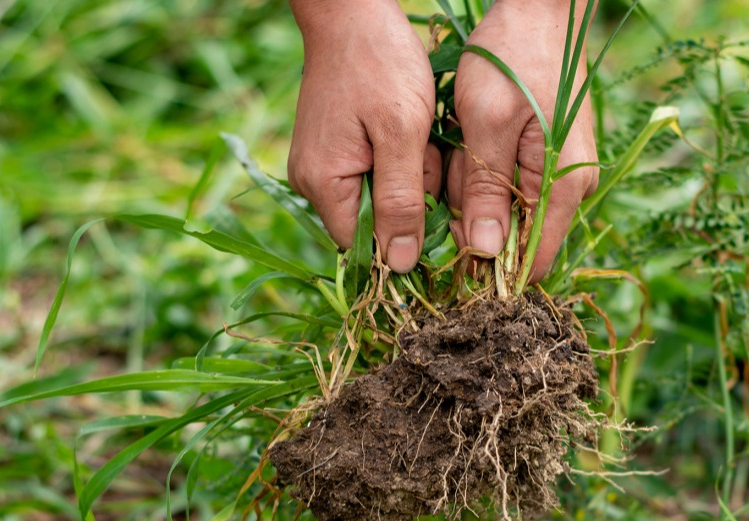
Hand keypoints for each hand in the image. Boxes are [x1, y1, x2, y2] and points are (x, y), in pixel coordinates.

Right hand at [288, 0, 441, 272]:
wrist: (352, 12)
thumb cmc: (380, 64)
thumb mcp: (402, 133)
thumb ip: (401, 202)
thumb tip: (399, 267)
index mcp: (323, 184)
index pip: (365, 247)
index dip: (404, 239)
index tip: (436, 208)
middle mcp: (313, 182)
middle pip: (375, 224)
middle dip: (411, 197)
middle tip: (424, 152)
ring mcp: (321, 165)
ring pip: (381, 197)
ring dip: (410, 176)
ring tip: (418, 135)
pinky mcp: (335, 149)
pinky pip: (375, 173)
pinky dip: (401, 158)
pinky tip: (409, 130)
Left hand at [447, 0, 598, 281]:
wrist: (539, 10)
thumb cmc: (513, 58)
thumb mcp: (487, 123)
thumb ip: (485, 191)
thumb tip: (488, 254)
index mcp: (563, 187)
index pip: (532, 262)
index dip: (489, 268)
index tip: (448, 252)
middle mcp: (570, 188)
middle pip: (514, 238)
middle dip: (472, 216)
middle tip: (446, 173)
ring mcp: (559, 173)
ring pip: (503, 210)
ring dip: (470, 190)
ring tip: (457, 146)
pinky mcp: (545, 159)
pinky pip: (505, 183)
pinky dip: (478, 170)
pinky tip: (467, 142)